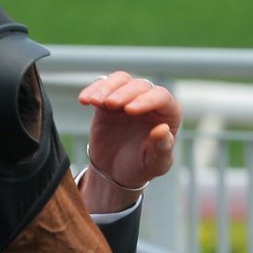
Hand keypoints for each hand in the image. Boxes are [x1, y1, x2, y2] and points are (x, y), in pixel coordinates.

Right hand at [77, 72, 180, 213]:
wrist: (115, 172)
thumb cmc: (141, 167)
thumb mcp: (155, 164)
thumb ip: (162, 148)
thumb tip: (162, 129)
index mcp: (168, 114)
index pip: (161, 97)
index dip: (146, 100)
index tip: (129, 110)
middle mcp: (150, 101)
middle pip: (140, 85)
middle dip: (124, 93)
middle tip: (110, 104)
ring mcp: (128, 98)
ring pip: (121, 80)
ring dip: (107, 88)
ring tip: (94, 101)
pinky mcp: (108, 100)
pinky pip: (102, 87)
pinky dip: (92, 90)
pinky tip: (84, 100)